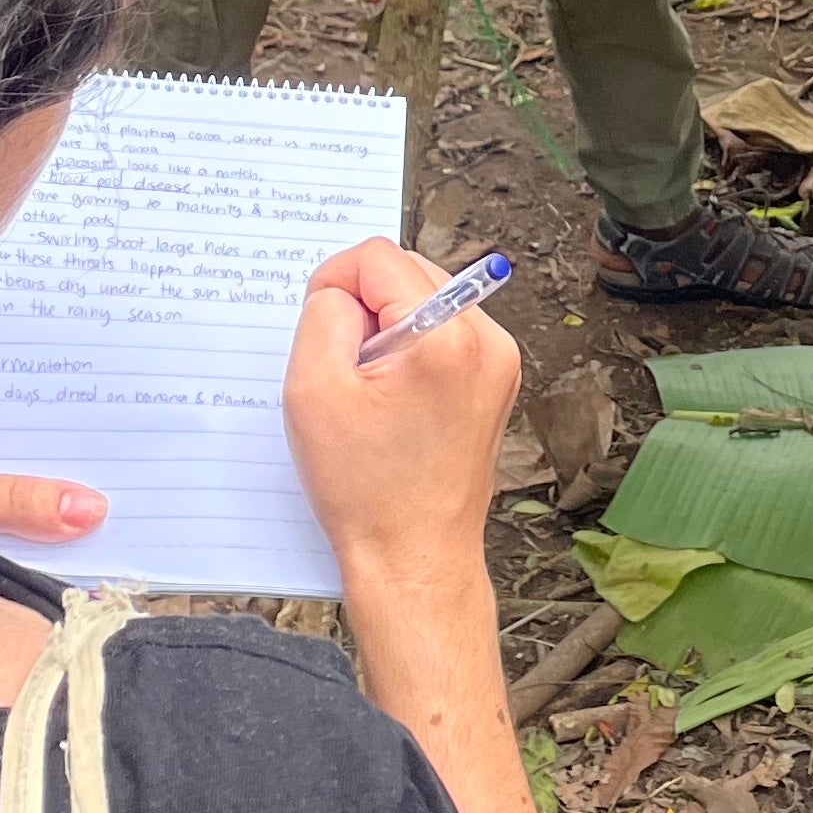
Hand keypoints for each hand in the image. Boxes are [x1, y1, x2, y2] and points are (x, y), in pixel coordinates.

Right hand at [285, 238, 518, 637]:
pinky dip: (411, 348)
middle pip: (408, 270)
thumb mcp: (313, 390)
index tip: (319, 330)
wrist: (413, 556)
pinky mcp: (497, 380)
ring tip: (371, 389)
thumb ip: (323, 314)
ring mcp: (499, 360)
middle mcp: (486, 339)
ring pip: (426, 298)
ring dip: (387, 326)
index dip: (333, 283)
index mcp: (445, 336)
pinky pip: (444, 332)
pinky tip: (393, 398)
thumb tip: (341, 289)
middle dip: (364, 304)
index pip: (378, 256)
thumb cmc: (365, 488)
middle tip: (344, 366)